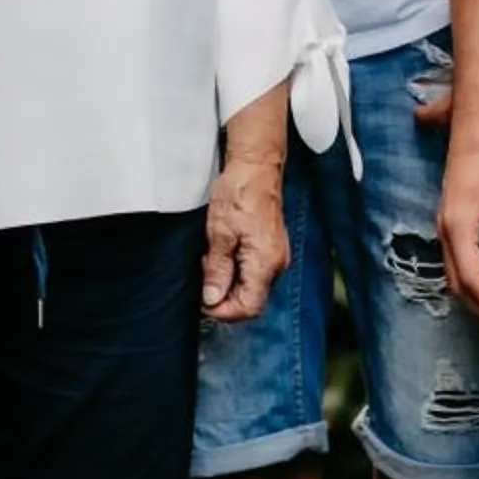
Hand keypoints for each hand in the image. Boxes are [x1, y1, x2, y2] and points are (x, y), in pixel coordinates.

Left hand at [200, 155, 287, 320]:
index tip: (202, 302)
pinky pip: (253, 272)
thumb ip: (217, 270)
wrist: (254, 167)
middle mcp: (276, 264)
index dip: (224, 311)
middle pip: (251, 300)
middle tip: (204, 275)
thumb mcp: (219, 233)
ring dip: (228, 282)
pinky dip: (235, 270)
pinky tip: (221, 253)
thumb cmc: (238, 194)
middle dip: (223, 296)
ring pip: (251, 286)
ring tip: (211, 259)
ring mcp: (275, 256)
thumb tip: (212, 299)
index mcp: (265, 263)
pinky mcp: (270, 248)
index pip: (249, 308)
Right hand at [439, 117, 478, 337]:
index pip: (471, 277)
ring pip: (454, 271)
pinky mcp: (452, 215)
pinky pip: (456, 257)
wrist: (478, 120)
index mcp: (458, 224)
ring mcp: (446, 220)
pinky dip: (471, 278)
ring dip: (474, 296)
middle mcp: (445, 226)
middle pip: (457, 281)